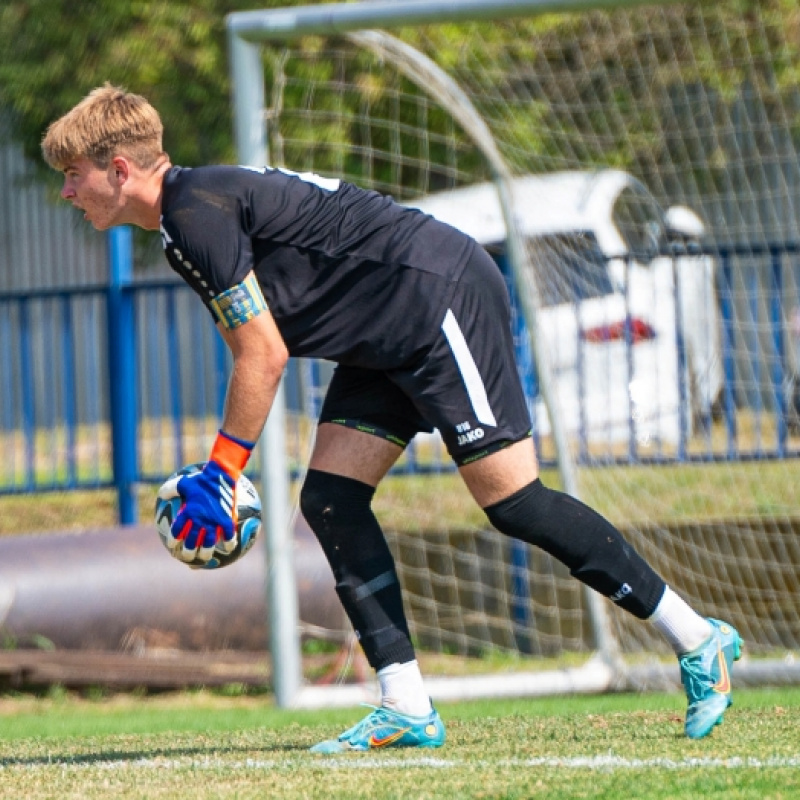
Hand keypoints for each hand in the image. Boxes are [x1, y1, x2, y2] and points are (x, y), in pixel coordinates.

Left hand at [158, 430, 253, 563]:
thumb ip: (171, 489)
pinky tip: (229, 548)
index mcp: (188, 512)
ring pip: (209, 542)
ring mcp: (214, 521)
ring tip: (205, 559)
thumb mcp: (183, 482)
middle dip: (188, 552)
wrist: (222, 474)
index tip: (172, 546)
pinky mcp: (227, 519)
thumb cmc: (202, 478)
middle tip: (187, 557)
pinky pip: (228, 534)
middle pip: (192, 541)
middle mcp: (199, 519)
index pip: (178, 531)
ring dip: (206, 552)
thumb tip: (160, 494)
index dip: (174, 540)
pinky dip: (228, 542)